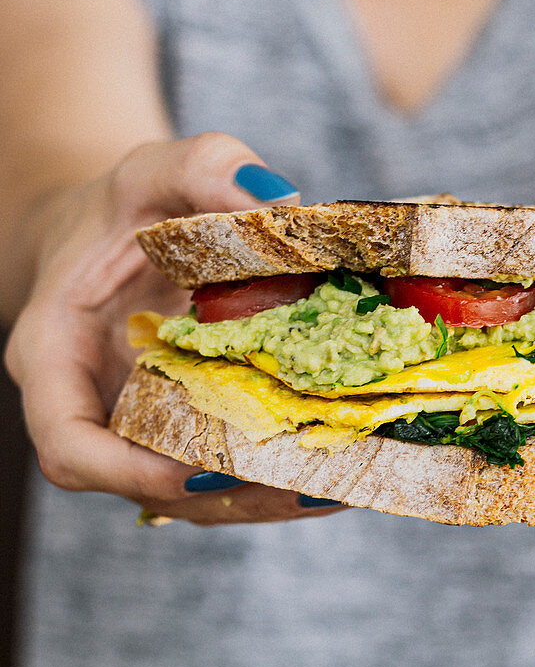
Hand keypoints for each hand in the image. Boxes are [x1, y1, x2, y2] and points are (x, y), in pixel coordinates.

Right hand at [5, 133, 343, 525]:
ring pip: (195, 493)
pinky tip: (343, 466)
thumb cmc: (119, 208)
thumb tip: (279, 202)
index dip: (126, 472)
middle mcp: (97, 410)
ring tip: (342, 483)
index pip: (69, 445)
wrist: (112, 235)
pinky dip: (279, 478)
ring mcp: (143, 429)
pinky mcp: (186, 431)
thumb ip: (202, 168)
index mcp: (58, 357)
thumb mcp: (150, 169)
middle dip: (228, 494)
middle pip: (149, 484)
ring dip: (266, 498)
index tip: (197, 469)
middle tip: (308, 483)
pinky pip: (225, 473)